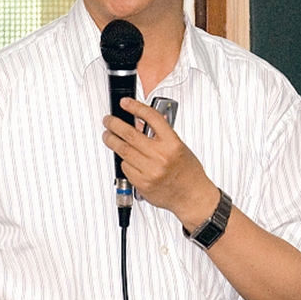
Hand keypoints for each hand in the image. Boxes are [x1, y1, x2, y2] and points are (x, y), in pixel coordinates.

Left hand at [102, 97, 218, 227]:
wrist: (192, 196)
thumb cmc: (188, 171)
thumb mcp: (179, 146)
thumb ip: (161, 134)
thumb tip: (139, 123)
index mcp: (172, 143)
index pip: (151, 118)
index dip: (135, 107)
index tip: (126, 103)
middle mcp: (160, 156)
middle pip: (130, 134)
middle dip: (114, 124)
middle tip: (108, 120)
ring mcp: (150, 170)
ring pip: (123, 150)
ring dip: (112, 140)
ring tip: (108, 135)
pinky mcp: (142, 183)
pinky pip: (125, 167)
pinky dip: (123, 160)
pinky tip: (124, 157)